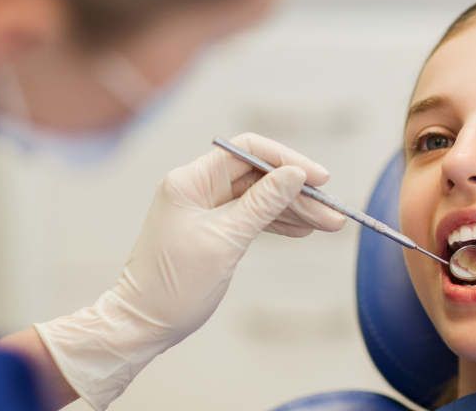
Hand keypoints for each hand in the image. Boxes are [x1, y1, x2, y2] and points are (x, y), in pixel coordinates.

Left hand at [34, 133, 344, 409]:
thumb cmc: (173, 286)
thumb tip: (294, 173)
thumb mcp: (225, 242)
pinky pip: (252, 216)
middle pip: (259, 176)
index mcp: (191, 181)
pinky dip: (278, 222)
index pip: (248, 151)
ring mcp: (205, 207)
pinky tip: (303, 230)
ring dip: (294, 210)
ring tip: (329, 223)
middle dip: (298, 193)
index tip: (319, 177)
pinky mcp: (212, 227)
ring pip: (260, 197)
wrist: (143, 325)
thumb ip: (262, 204)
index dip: (287, 160)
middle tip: (332, 212)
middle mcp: (197, 187)